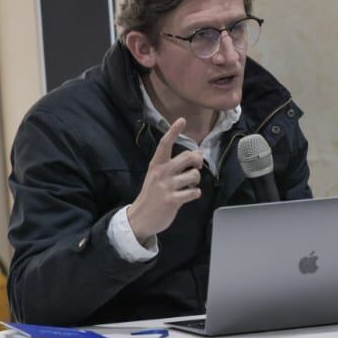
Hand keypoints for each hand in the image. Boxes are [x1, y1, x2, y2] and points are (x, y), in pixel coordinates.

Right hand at [127, 118, 204, 243]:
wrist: (140, 218)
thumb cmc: (152, 194)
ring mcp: (167, 187)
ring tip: (189, 185)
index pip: (165, 144)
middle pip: (187, 157)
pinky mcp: (173, 200)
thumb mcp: (156, 176)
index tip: (182, 120)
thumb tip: (197, 156)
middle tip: (197, 166)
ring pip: (194, 175)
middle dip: (197, 160)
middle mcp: (161, 173)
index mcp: (156, 165)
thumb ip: (173, 166)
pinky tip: (188, 196)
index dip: (174, 131)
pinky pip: (194, 192)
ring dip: (196, 180)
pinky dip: (195, 193)